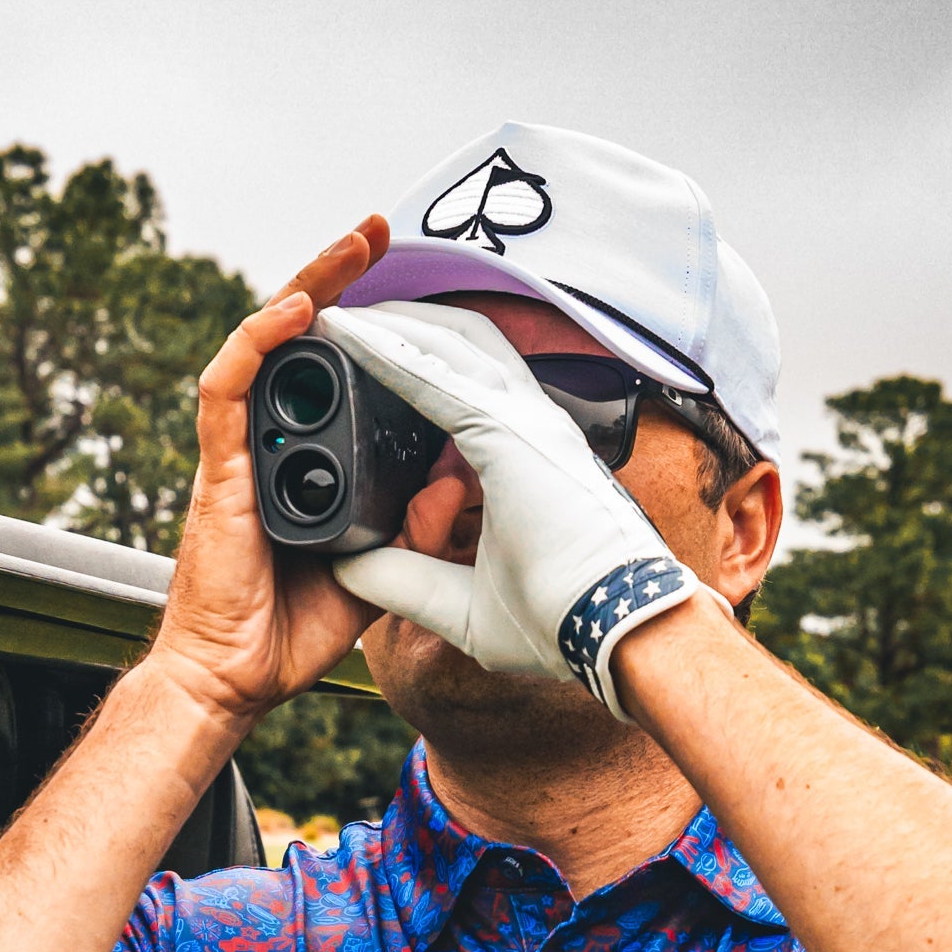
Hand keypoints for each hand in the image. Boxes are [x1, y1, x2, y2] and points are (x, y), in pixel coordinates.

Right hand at [149, 218, 389, 726]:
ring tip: (354, 245)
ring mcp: (242, 452)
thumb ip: (412, 529)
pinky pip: (229, 389)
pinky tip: (298, 310)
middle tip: (385, 231)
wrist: (233, 680)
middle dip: (345, 278)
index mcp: (307, 460)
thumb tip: (454, 481)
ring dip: (312, 284)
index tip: (421, 290)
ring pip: (269, 344)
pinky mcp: (218, 471)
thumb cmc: (289, 632)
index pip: (343, 374)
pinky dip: (260, 342)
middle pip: (307, 340)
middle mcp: (272, 443)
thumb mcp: (374, 571)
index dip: (378, 328)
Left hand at [317, 303, 730, 717]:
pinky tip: (350, 339)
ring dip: (390, 325)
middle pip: (458, 345)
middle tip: (341, 324)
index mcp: (524, 454)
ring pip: (449, 343)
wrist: (616, 634)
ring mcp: (525, 421)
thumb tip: (349, 568)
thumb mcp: (460, 605)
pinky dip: (391, 354)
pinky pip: (438, 378)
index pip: (465, 383)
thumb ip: (406, 580)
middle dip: (400, 325)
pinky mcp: (512, 434)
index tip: (362, 359)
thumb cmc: (558, 622)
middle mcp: (529, 423)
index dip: (416, 360)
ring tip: (335, 318)